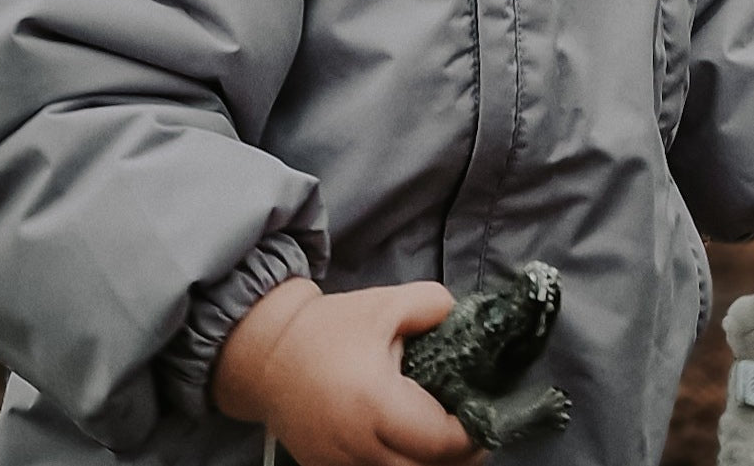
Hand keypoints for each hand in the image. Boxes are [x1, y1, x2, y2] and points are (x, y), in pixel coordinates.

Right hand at [212, 277, 486, 465]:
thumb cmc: (330, 328)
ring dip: (430, 465)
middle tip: (475, 429)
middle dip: (458, 456)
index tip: (485, 410)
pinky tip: (413, 445)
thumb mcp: (386, 304)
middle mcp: (359, 447)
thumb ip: (433, 306)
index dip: (471, 431)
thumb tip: (465, 319)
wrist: (268, 354)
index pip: (440, 440)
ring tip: (447, 439)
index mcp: (376, 403)